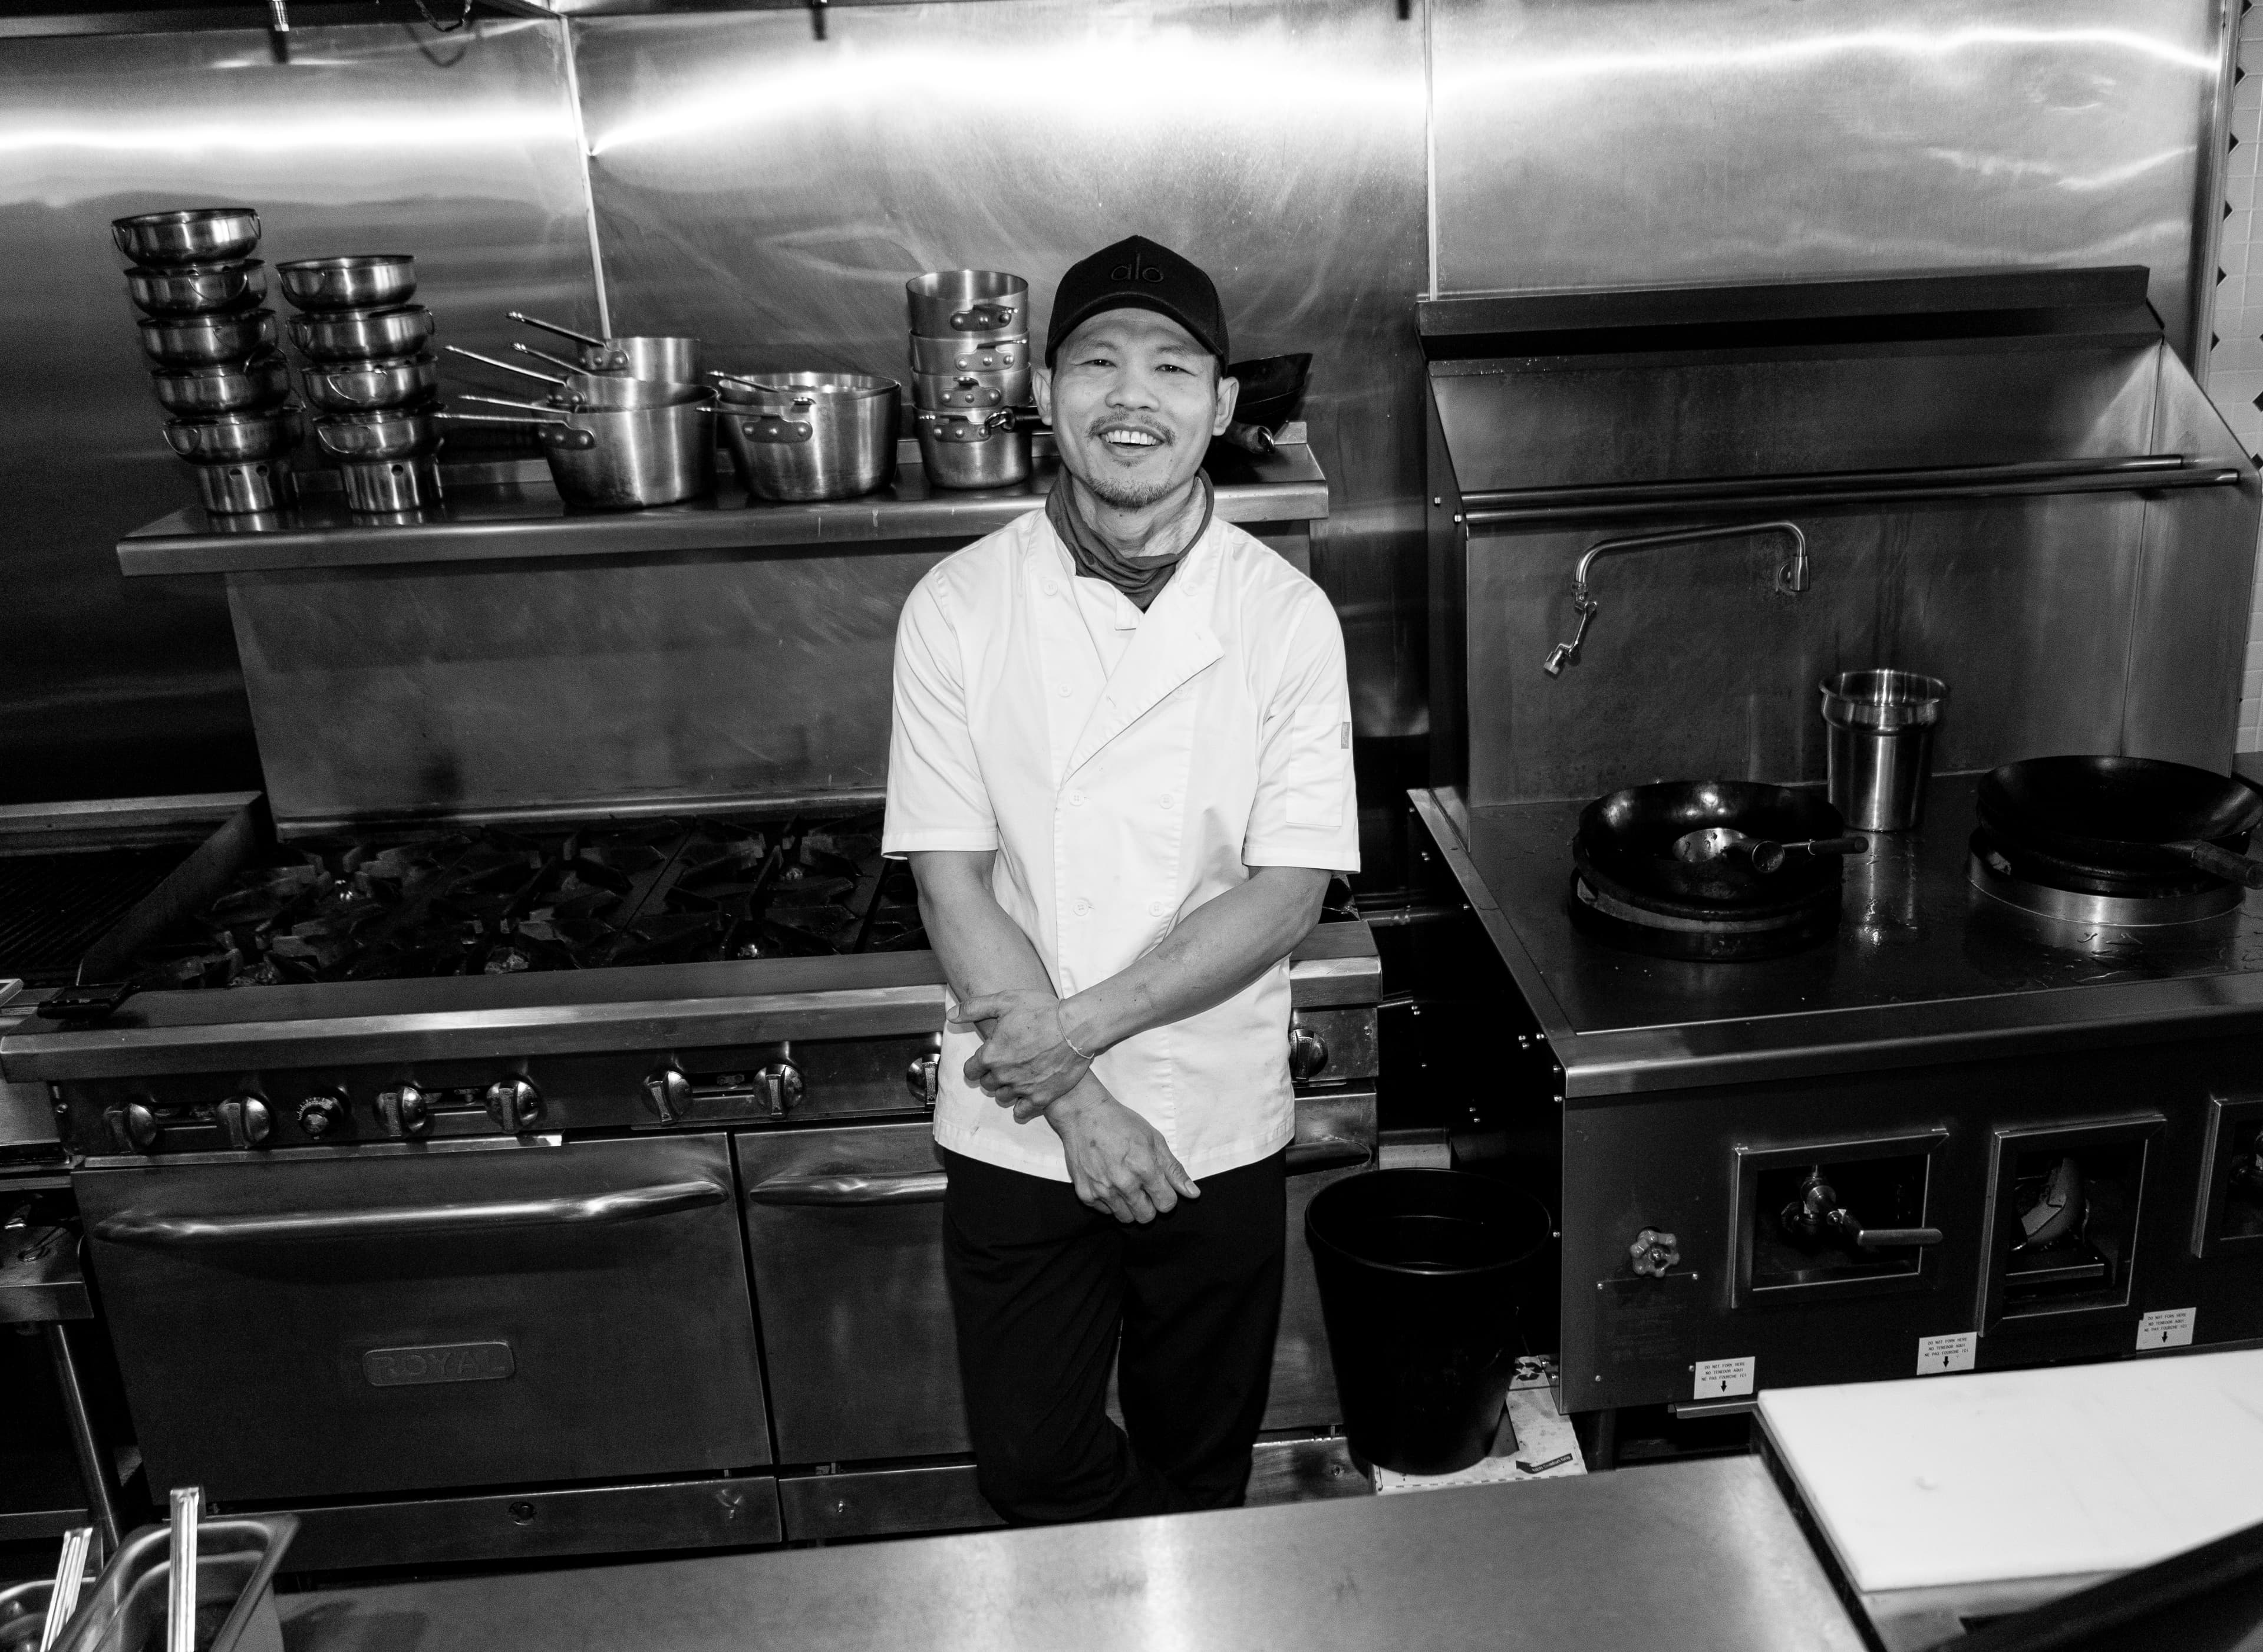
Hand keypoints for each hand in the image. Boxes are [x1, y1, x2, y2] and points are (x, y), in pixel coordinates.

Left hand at [959, 988, 1093, 1114]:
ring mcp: (1022, 1088)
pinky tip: (1028, 1093)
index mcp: (991, 1054)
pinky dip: (1022, 1105)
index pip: (970, 1070)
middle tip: (1006, 1063)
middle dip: (992, 1075)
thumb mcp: (1005, 1001)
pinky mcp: (1041, 1097)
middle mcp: (1003, 1075)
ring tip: (1018, 1075)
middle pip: (987, 1084)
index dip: (976, 1064)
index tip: (985, 1059)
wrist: (1076, 1027)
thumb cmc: (1042, 1011)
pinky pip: (1022, 1111)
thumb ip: (975, 1008)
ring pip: (1003, 1097)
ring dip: (1007, 1088)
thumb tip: (952, 1015)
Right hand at [1045, 1078, 1200, 1223]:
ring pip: (1125, 1218)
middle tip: (1142, 1188)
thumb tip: (1193, 1194)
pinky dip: (1109, 1202)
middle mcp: (1124, 1184)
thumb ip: (1174, 1170)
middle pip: (1146, 1217)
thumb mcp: (1154, 1139)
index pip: (1166, 1204)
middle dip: (1149, 1206)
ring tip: (1125, 1185)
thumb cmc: (1121, 1123)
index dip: (1166, 1197)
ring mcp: (1102, 1190)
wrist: (1083, 1114)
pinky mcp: (1085, 1193)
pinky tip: (1108, 1182)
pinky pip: (1104, 1211)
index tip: (1160, 1187)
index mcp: (1145, 1169)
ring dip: (1129, 1206)